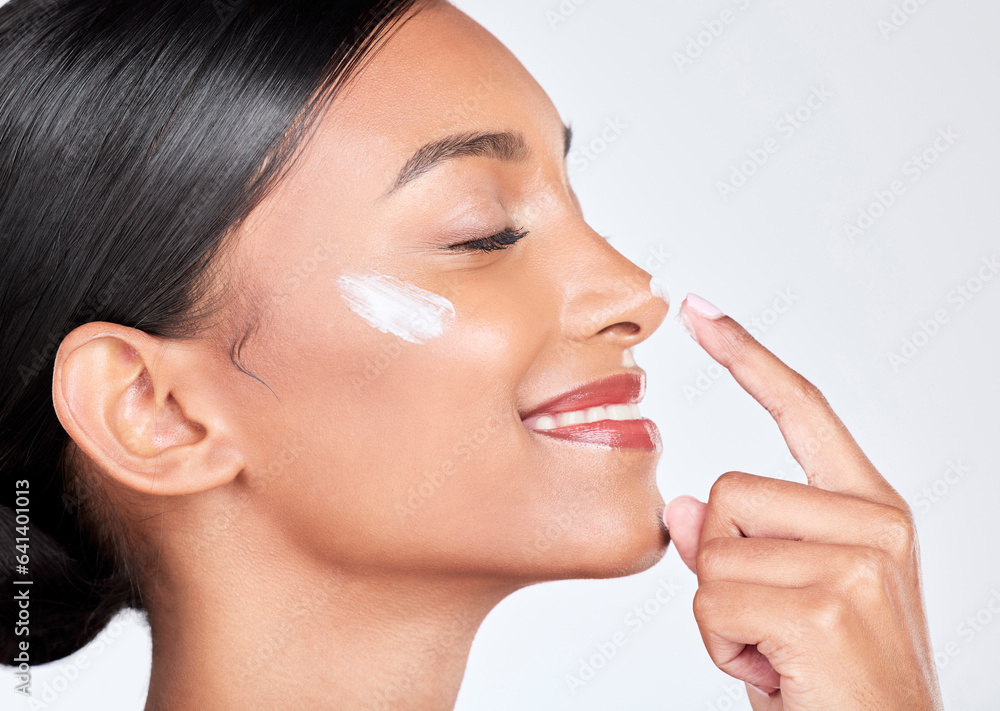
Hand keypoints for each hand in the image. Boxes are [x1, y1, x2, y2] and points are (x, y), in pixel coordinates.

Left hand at [663, 294, 943, 709]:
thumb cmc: (835, 682)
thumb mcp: (782, 601)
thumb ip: (737, 544)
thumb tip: (686, 505)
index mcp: (870, 511)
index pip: (802, 410)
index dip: (746, 357)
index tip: (700, 311)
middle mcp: (874, 524)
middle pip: (727, 492)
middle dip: (723, 567)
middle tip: (772, 626)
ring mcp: (856, 560)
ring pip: (712, 548)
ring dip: (722, 613)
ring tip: (777, 651)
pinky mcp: (824, 603)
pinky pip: (711, 598)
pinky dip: (721, 645)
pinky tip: (775, 671)